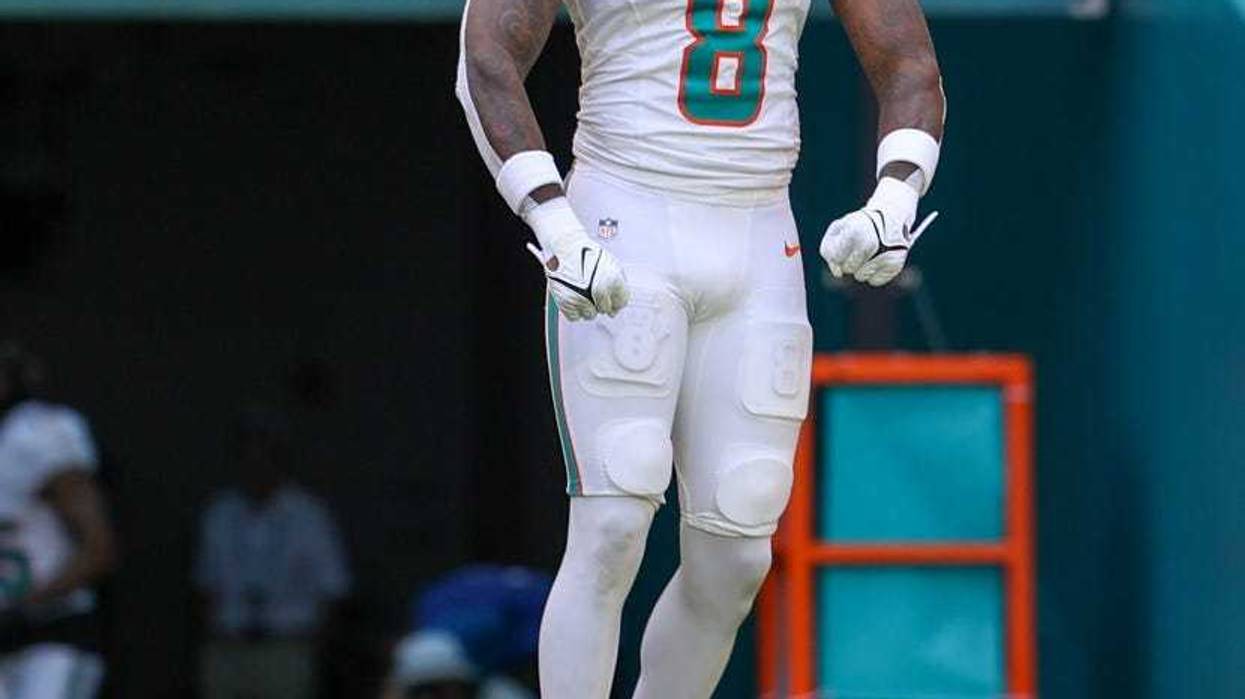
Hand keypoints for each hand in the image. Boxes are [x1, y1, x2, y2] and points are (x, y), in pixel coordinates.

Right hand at [523, 198, 628, 321]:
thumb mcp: (611, 264)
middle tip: (594, 290)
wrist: (565, 246)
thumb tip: (617, 306)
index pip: (621, 303)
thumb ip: (618, 286)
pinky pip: (574, 316)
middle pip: (605, 309)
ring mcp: (581, 298)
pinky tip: (574, 296)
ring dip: (588, 306)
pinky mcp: (566, 302)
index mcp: (612, 280)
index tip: (611, 297)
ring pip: (590, 315)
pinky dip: (574, 309)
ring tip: (582, 291)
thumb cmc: (586, 252)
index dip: (616, 300)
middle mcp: (598, 291)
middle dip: (602, 302)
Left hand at [820, 178, 937, 286]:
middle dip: (848, 261)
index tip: (843, 244)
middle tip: (858, 246)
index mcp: (854, 232)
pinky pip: (874, 281)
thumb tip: (838, 273)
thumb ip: (829, 251)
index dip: (836, 254)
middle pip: (848, 268)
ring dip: (861, 267)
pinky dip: (874, 273)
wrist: (890, 218)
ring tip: (870, 250)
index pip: (835, 258)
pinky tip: (878, 258)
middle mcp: (871, 244)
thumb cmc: (858, 225)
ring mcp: (885, 255)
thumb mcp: (838, 229)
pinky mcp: (895, 265)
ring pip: (861, 276)